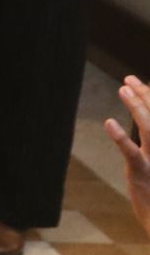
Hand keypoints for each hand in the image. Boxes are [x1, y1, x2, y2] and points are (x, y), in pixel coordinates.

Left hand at [104, 74, 149, 238]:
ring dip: (137, 106)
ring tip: (123, 88)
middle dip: (146, 95)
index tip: (138, 83)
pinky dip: (120, 137)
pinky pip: (132, 153)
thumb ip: (149, 144)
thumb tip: (142, 123)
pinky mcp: (144, 175)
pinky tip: (108, 123)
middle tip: (129, 79)